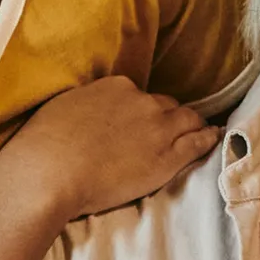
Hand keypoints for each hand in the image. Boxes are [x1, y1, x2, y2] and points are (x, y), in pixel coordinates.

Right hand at [4, 74, 220, 222]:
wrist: (50, 172)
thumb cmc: (45, 144)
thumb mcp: (65, 107)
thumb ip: (89, 104)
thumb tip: (92, 111)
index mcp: (116, 86)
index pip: (140, 95)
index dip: (143, 110)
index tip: (141, 120)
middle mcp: (142, 102)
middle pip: (166, 106)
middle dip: (169, 117)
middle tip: (168, 131)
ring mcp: (159, 129)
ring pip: (188, 121)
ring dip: (193, 126)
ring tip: (200, 132)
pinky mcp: (168, 157)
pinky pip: (199, 142)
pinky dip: (209, 138)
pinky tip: (214, 138)